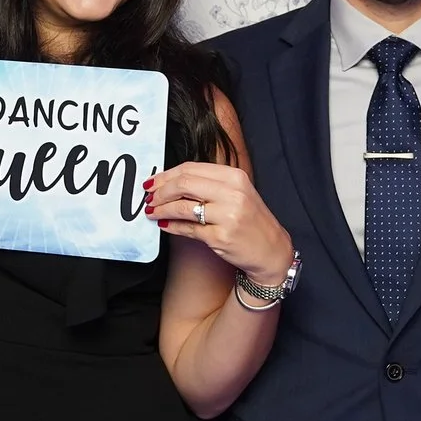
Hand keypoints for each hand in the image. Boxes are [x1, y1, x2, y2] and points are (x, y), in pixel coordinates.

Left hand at [146, 164, 293, 291]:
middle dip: (160, 191)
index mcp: (235, 177)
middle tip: (149, 198)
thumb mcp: (237, 194)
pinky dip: (172, 226)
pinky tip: (164, 225)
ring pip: (182, 207)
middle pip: (184, 184)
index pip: (191, 169)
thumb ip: (209, 184)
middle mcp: (233, 193)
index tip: (152, 182)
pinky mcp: (220, 237)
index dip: (166, 175)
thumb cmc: (251, 221)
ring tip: (152, 212)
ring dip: (161, 209)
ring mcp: (227, 216)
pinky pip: (187, 229)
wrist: (271, 251)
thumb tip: (171, 182)